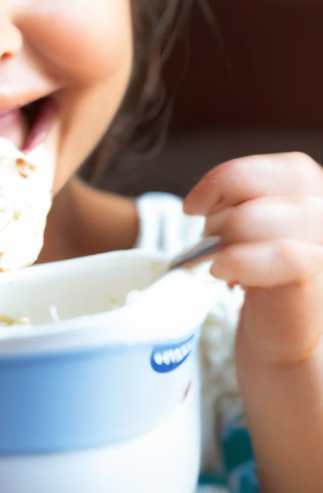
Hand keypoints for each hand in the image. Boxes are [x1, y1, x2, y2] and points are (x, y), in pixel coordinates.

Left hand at [184, 153, 322, 365]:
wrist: (279, 338)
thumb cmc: (261, 277)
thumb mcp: (252, 225)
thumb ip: (246, 200)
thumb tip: (206, 198)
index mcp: (320, 195)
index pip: (287, 166)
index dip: (231, 177)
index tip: (194, 205)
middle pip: (273, 188)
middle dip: (224, 210)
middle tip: (209, 239)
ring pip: (264, 218)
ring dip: (226, 237)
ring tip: (220, 260)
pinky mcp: (315, 279)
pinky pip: (282, 256)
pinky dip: (239, 259)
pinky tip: (221, 271)